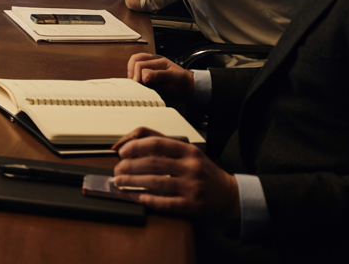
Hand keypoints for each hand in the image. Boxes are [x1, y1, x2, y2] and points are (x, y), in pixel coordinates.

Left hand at [113, 129, 239, 221]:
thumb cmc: (204, 173)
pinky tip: (136, 196)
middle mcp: (191, 167)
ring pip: (155, 182)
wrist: (231, 196)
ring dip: (132, 182)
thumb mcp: (189, 153)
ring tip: (119, 182)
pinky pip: (164, 202)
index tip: (121, 151)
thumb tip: (131, 142)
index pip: (156, 143)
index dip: (135, 145)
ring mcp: (192, 187)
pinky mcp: (191, 205)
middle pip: (152, 163)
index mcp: (189, 151)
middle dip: (129, 166)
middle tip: (117, 170)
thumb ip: (164, 145)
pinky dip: (147, 199)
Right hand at [127, 53, 194, 102]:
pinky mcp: (148, 71)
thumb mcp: (174, 78)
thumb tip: (144, 76)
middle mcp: (153, 61)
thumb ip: (159, 75)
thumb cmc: (183, 82)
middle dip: (133, 72)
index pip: (141, 64)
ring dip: (131, 72)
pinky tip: (137, 82)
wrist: (189, 87)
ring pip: (133, 62)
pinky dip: (133, 74)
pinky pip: (136, 68)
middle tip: (135, 84)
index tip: (140, 85)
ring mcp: (150, 65)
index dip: (138, 75)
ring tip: (135, 82)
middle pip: (135, 60)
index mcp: (160, 61)